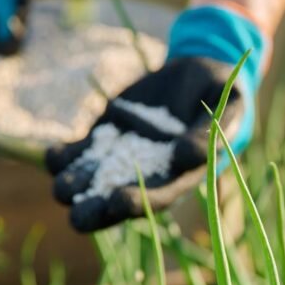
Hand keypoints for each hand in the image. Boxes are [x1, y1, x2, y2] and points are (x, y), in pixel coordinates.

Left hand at [45, 5, 266, 232]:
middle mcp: (145, 178)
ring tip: (64, 178)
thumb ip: (208, 134)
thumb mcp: (227, 111)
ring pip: (84, 188)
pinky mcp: (101, 139)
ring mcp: (118, 160)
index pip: (154, 201)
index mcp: (177, 179)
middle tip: (77, 199)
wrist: (198, 76)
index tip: (117, 199)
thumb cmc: (221, 98)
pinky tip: (57, 152)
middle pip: (110, 209)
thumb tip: (185, 155)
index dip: (135, 204)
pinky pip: (71, 158)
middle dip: (90, 209)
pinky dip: (60, 158)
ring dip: (70, 186)